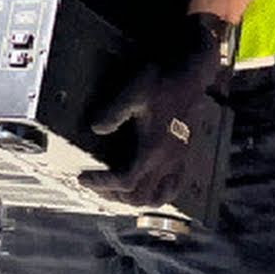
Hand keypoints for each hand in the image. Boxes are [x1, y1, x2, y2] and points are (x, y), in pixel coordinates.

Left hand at [80, 13, 232, 207]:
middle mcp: (168, 160)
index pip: (126, 182)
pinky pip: (174, 187)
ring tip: (116, 190)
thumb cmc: (163, 80)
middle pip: (141, 198)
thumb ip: (114, 112)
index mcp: (154, 149)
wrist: (191, 73)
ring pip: (160, 198)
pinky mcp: (184, 155)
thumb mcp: (133, 91)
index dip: (102, 183)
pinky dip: (156, 193)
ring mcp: (179, 159)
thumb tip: (97, 129)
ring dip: (136, 200)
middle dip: (114, 196)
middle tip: (95, 184)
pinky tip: (143, 183)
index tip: (83, 177)